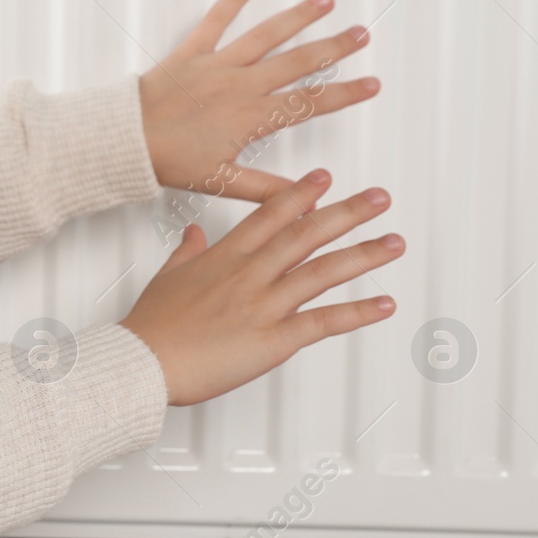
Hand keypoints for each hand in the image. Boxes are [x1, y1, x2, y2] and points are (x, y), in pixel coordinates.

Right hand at [120, 169, 401, 406]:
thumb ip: (188, 251)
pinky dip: (358, 313)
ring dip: (363, 254)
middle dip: (347, 212)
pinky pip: (324, 323)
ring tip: (393, 243)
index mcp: (224, 257)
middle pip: (306, 234)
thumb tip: (195, 233)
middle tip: (378, 197)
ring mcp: (264, 305)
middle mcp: (249, 275)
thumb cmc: (152, 326)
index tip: (323, 177)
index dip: (300, 193)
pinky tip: (384, 304)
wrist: (144, 360)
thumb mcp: (166, 277)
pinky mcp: (273, 339)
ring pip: (322, 271)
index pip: (270, 215)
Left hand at [139, 0, 378, 202]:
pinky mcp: (192, 53)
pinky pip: (216, 21)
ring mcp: (218, 65)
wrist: (126, 139)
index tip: (372, 84)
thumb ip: (266, 188)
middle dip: (334, 47)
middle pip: (298, 62)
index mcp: (253, 116)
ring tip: (325, 0)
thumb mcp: (221, 181)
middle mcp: (242, 85)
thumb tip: (306, 197)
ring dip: (298, 16)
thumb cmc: (168, 161)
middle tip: (362, 34)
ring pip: (267, 35)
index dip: (344, 95)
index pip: (310, 103)